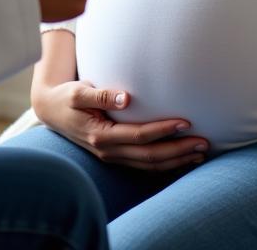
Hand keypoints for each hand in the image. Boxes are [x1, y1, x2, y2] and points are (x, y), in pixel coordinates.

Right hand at [31, 79, 208, 170]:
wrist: (52, 111)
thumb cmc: (67, 96)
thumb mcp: (78, 92)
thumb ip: (102, 94)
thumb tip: (126, 97)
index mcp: (101, 135)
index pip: (139, 136)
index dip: (164, 130)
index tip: (186, 122)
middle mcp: (108, 151)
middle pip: (150, 157)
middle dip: (178, 151)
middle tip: (204, 142)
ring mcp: (112, 156)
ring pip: (149, 165)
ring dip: (176, 160)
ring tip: (199, 152)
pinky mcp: (115, 156)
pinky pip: (144, 165)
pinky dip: (165, 164)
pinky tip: (181, 158)